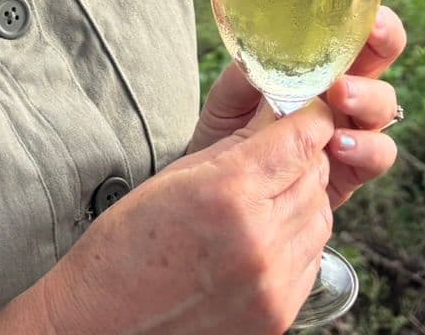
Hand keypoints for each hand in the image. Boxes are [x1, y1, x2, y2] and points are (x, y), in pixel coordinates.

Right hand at [39, 98, 336, 334]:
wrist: (103, 325)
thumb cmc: (127, 246)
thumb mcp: (176, 176)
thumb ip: (238, 144)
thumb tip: (278, 111)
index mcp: (229, 193)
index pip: (301, 138)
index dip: (309, 117)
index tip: (308, 110)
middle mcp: (259, 239)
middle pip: (315, 175)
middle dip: (304, 156)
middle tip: (282, 150)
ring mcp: (272, 283)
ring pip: (320, 217)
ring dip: (303, 198)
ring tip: (269, 196)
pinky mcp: (278, 314)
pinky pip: (311, 259)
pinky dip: (298, 240)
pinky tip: (266, 235)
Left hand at [186, 5, 406, 209]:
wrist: (221, 194)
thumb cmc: (227, 135)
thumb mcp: (229, 99)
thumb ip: (247, 74)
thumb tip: (263, 50)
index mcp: (321, 64)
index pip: (357, 29)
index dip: (372, 18)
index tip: (367, 15)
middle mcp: (345, 92)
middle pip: (385, 57)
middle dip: (381, 48)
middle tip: (349, 52)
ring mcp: (353, 130)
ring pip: (385, 107)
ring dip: (368, 99)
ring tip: (340, 97)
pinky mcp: (352, 171)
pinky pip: (379, 155)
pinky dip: (367, 147)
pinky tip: (339, 145)